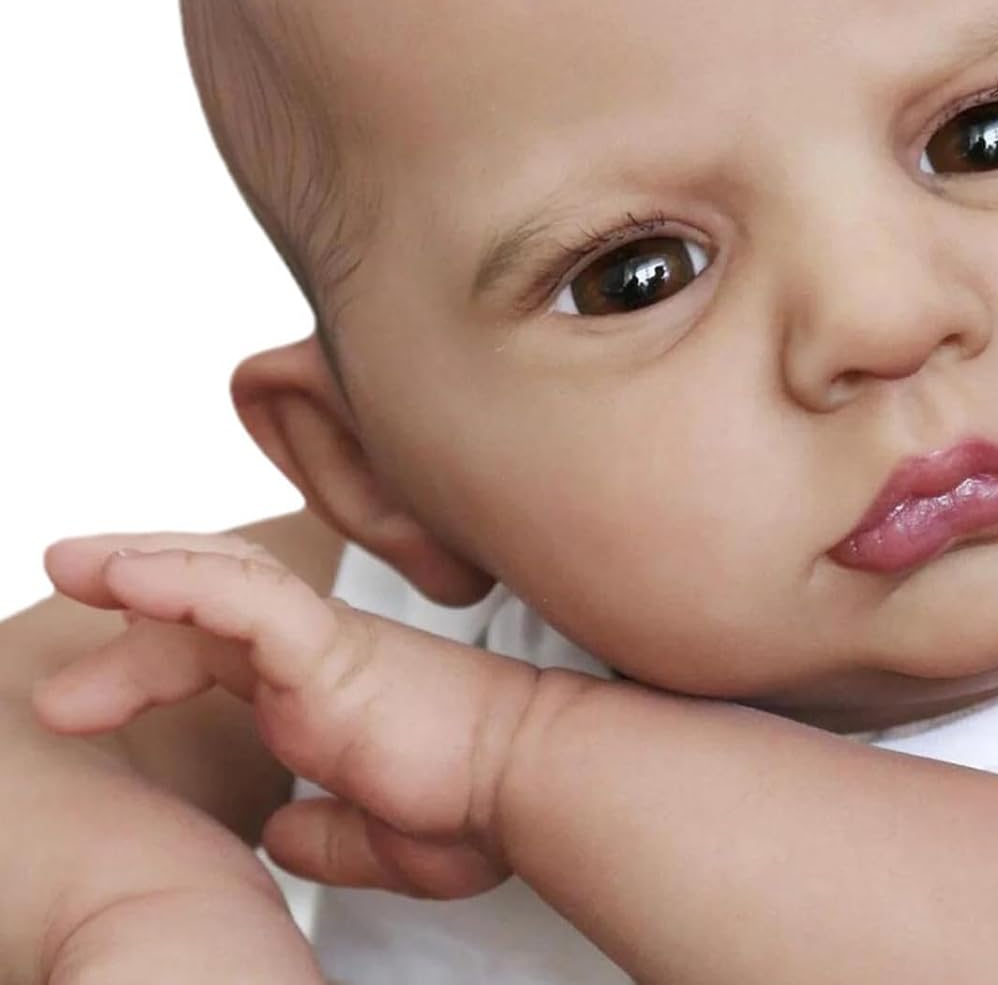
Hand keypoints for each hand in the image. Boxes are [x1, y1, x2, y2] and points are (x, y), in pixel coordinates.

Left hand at [33, 531, 544, 899]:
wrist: (530, 782)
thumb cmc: (476, 801)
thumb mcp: (385, 838)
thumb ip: (330, 834)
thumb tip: (280, 831)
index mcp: (319, 691)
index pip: (217, 647)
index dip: (148, 652)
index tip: (82, 690)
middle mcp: (313, 653)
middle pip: (205, 596)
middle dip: (131, 580)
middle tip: (65, 572)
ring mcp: (320, 641)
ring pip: (215, 580)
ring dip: (135, 566)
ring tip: (67, 562)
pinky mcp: (330, 645)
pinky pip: (242, 600)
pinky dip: (180, 582)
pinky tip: (124, 578)